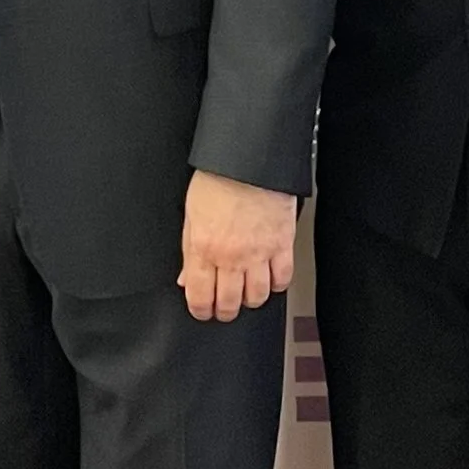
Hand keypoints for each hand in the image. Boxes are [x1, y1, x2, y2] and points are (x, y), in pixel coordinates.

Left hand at [178, 172, 296, 322]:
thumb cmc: (218, 179)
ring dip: (250, 301)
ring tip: (246, 296)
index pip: (200, 296)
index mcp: (203, 248)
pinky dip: (276, 285)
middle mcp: (231, 256)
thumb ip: (188, 250)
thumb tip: (185, 276)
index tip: (202, 311)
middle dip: (224, 311)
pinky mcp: (282, 244)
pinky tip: (270, 280)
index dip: (200, 310)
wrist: (249, 157)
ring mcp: (259, 253)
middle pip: (229, 303)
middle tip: (224, 309)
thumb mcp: (191, 214)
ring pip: (256, 296)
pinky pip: (282, 278)